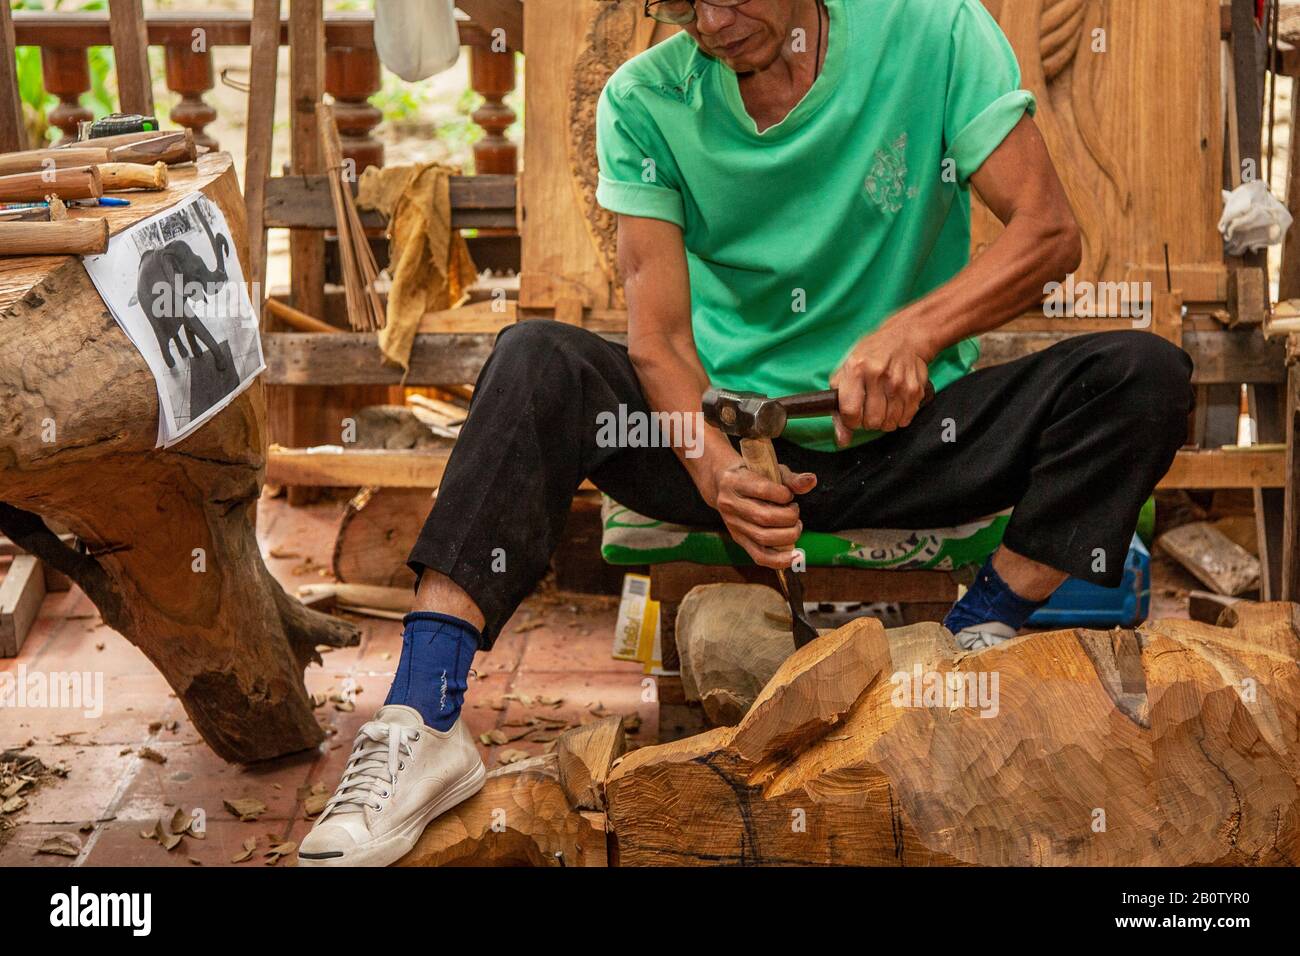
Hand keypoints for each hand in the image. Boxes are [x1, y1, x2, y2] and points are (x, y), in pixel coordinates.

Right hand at [709, 457, 816, 568]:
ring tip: (795, 526)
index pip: (762, 490)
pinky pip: (759, 556)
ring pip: (763, 538)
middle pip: (763, 517)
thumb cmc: (753, 475)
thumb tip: (811, 481)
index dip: (783, 494)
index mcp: (734, 481)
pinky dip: (780, 560)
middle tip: (795, 511)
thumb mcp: (770, 470)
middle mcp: (730, 504)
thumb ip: (791, 479)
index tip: (789, 495)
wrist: (724, 486)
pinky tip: (796, 556)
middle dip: (789, 517)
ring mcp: (733, 524)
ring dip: (788, 534)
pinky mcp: (739, 539)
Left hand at [829, 322, 933, 444]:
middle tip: (869, 407)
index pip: (850, 413)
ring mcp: (899, 383)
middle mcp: (878, 375)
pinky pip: (904, 420)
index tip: (853, 415)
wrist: (904, 338)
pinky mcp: (915, 390)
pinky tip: (894, 403)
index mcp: (856, 369)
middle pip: (871, 422)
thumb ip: (838, 407)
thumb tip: (842, 439)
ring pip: (888, 424)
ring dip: (883, 420)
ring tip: (882, 404)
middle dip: (868, 421)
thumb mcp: (845, 372)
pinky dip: (898, 417)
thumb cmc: (870, 355)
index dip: (850, 421)